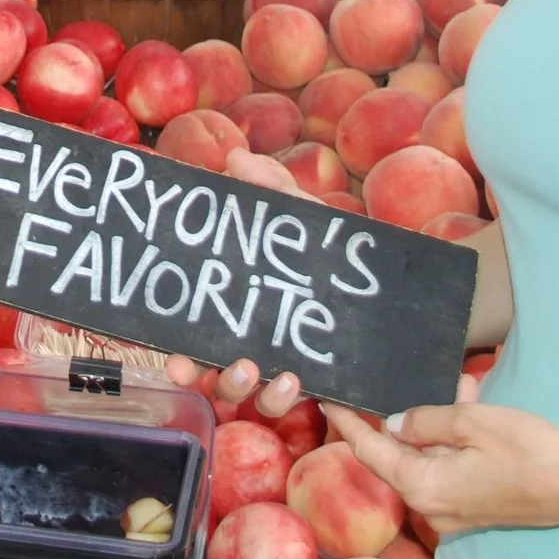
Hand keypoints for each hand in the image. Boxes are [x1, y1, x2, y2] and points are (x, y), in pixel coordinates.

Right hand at [158, 151, 309, 408]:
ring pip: (243, 393)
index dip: (177, 353)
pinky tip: (295, 378)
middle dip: (196, 376)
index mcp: (239, 307)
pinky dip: (282, 396)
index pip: (196, 333)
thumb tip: (235, 157)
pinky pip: (284, 402)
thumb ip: (274, 189)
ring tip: (251, 368)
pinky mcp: (312, 382)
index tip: (169, 358)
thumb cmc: (333, 253)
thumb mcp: (305, 219)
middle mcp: (251, 342)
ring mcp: (280, 365)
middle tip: (190, 370)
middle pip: (209, 370)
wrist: (390, 289)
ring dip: (238, 386)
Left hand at [322, 378, 558, 539]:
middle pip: (396, 460)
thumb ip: (426, 422)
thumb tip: (394, 425)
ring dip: (432, 428)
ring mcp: (455, 514)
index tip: (327, 401)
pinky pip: (449, 471)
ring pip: (426, 462)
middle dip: (395, 421)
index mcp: (423, 487)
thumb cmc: (529, 450)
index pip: (370, 452)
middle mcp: (432, 509)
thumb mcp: (472, 423)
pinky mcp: (474, 509)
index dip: (348, 424)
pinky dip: (452, 443)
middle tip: (388, 385)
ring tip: (457, 390)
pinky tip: (470, 409)